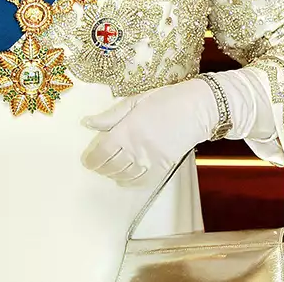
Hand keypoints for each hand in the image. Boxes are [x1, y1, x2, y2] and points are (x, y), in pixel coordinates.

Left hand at [82, 77, 217, 185]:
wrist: (196, 108)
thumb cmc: (166, 100)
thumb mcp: (136, 101)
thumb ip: (111, 115)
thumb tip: (87, 123)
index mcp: (127, 129)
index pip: (101, 152)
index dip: (91, 159)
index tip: (87, 160)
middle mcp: (136, 148)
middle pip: (110, 166)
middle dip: (100, 168)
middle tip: (96, 165)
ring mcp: (150, 160)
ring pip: (124, 176)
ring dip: (113, 175)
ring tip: (109, 170)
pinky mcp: (163, 167)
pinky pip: (141, 182)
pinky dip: (130, 183)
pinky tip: (124, 179)